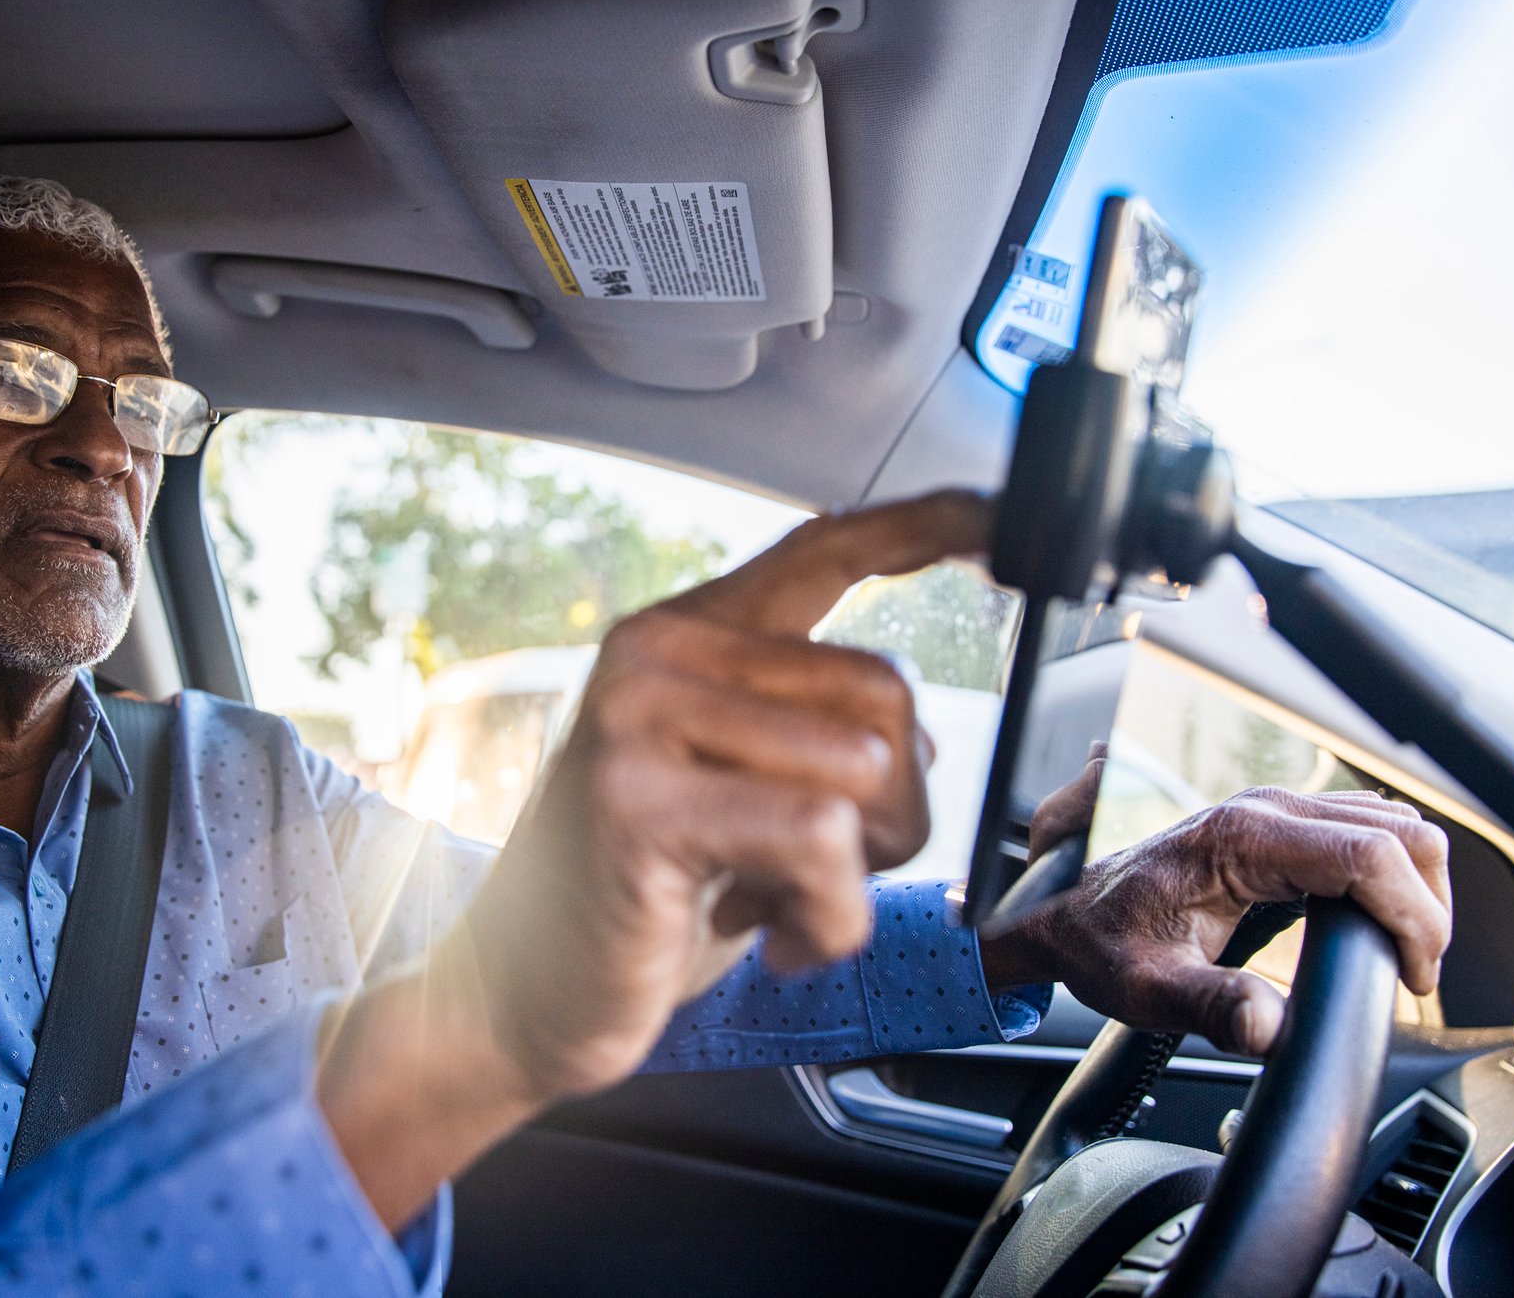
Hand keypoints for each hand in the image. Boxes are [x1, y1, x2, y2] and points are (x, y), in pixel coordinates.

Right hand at [318, 491, 988, 1225]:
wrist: (519, 995)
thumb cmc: (643, 901)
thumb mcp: (730, 791)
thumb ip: (802, 733)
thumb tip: (914, 740)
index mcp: (684, 636)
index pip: (819, 550)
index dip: (919, 528)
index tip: (993, 518)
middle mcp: (657, 650)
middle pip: (883, 692)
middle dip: (895, 812)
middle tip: (816, 874)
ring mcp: (639, 715)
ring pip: (866, 767)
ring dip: (860, 872)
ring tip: (782, 904)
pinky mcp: (639, 797)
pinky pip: (822, 841)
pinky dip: (830, 919)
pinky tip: (768, 939)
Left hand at [985, 770, 1452, 1055]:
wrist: (1063, 912)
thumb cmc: (1100, 944)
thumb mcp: (1149, 990)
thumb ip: (1212, 1007)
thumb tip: (1272, 1029)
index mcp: (1240, 839)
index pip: (1370, 855)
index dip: (1414, 917)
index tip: (1413, 978)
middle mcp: (1263, 809)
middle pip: (1399, 831)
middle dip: (1427, 906)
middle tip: (1414, 974)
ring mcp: (1273, 809)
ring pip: (1392, 825)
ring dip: (1417, 888)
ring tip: (1402, 956)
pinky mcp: (1278, 825)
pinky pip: (1364, 831)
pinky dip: (1393, 875)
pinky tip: (1376, 927)